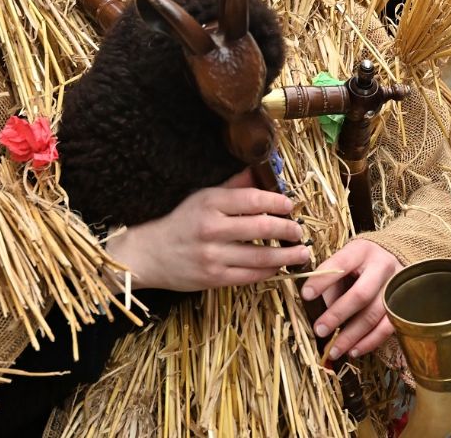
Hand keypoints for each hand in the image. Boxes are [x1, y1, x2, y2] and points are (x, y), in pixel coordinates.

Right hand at [105, 169, 310, 291]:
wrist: (149, 254)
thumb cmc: (179, 222)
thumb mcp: (202, 197)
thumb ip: (233, 186)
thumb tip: (260, 172)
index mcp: (210, 203)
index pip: (253, 199)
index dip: (277, 202)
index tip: (290, 205)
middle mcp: (212, 228)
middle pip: (261, 228)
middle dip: (287, 229)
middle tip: (299, 230)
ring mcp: (213, 256)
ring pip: (260, 257)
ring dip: (286, 255)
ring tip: (301, 252)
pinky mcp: (213, 278)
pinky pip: (250, 276)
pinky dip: (269, 272)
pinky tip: (279, 267)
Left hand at [301, 238, 402, 358]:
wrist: (389, 258)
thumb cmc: (358, 264)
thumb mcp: (343, 263)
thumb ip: (331, 284)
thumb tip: (323, 314)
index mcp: (361, 251)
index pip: (341, 263)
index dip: (323, 280)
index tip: (306, 294)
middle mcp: (382, 266)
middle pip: (361, 294)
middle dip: (338, 315)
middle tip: (320, 330)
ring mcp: (395, 286)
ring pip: (374, 315)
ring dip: (352, 336)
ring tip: (334, 349)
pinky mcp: (403, 305)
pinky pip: (387, 328)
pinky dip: (369, 342)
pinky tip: (354, 350)